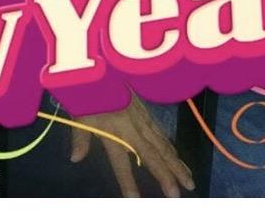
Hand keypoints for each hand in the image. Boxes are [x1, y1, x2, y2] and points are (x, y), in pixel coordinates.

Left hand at [69, 96, 194, 197]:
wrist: (101, 66)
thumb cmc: (88, 91)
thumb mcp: (78, 114)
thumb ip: (80, 138)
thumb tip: (75, 158)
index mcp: (113, 131)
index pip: (121, 162)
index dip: (127, 181)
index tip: (135, 200)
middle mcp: (132, 127)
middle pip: (152, 155)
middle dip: (166, 175)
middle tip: (178, 193)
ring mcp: (142, 119)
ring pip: (163, 145)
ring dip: (176, 164)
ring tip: (189, 180)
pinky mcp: (146, 112)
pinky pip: (161, 134)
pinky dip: (171, 148)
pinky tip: (177, 158)